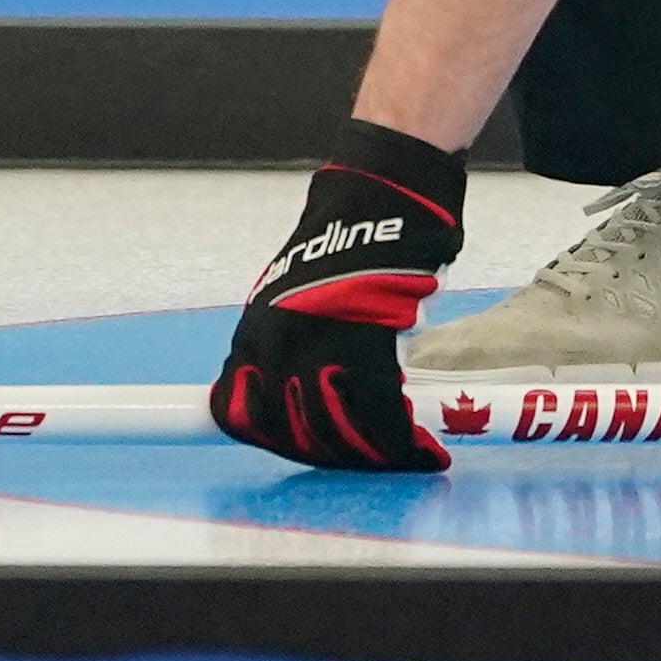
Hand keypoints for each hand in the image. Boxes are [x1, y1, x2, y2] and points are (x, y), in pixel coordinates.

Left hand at [211, 124, 468, 471]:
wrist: (381, 198)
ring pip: (334, 431)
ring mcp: (320, 343)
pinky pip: (380, 412)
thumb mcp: (293, 296)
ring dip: (369, 458)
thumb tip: (292, 392)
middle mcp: (277, 343)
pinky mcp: (368, 341)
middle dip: (329, 457)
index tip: (302, 452)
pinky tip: (424, 450)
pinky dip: (403, 441)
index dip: (269, 442)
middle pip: (289, 432)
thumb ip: (287, 344)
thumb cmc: (345, 246)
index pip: (236, 413)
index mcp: (254, 333)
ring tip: (402, 460)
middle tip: (364, 462)